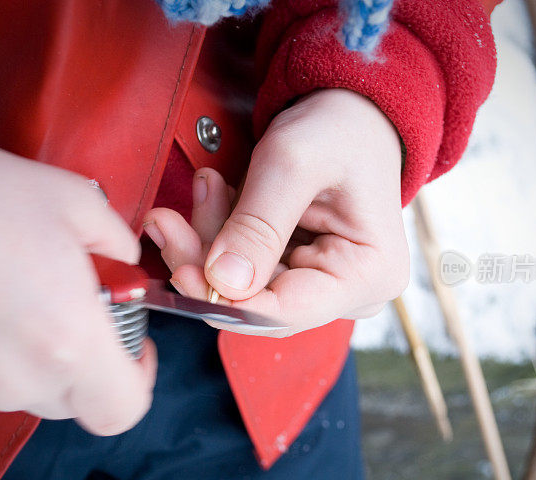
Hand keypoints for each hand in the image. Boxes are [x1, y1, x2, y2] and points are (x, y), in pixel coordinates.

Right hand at [0, 139, 155, 434]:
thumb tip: (124, 262)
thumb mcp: (75, 200)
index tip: (129, 347)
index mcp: (69, 342)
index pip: (122, 410)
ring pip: (17, 393)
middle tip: (61, 308)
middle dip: (79, 361)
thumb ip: (118, 243)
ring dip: (23, 360)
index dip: (136, 382)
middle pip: (71, 400)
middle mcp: (17, 382)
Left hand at [143, 88, 408, 335]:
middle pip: (259, 304)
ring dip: (208, 242)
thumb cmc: (338, 128)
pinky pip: (247, 270)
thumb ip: (258, 225)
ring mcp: (326, 285)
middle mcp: (352, 292)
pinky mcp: (302, 271)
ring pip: (245, 288)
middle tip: (167, 220)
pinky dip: (221, 236)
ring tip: (201, 187)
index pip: (287, 312)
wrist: (354, 112)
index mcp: (368, 275)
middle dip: (207, 264)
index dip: (227, 300)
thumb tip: (222, 284)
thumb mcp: (293, 163)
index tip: (182, 270)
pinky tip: (212, 196)